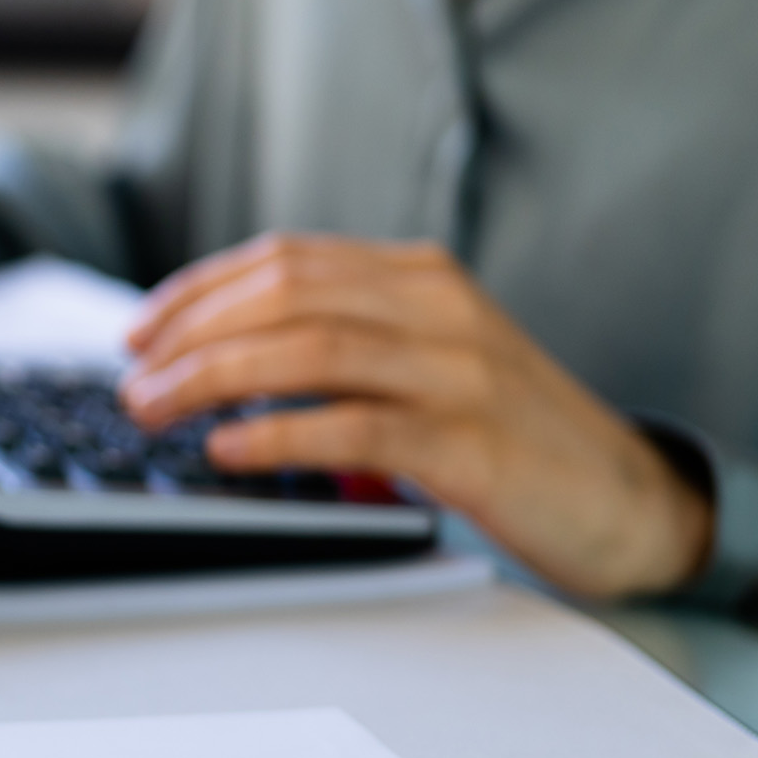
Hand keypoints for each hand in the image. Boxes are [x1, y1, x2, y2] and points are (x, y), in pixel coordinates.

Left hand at [119, 234, 713, 598]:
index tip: (137, 331)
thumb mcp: (424, 361)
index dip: (197, 292)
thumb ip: (342, 342)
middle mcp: (438, 308)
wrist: (626, 498)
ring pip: (310, 348)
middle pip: (286, 293)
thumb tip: (217, 358)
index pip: (285, 260)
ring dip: (213, 378)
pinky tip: (227, 447)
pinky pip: (356, 425)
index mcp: (419, 276)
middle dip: (190, 334)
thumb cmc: (507, 433)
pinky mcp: (471, 443)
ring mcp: (459, 371)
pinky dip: (279, 432)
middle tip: (131, 379)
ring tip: (155, 410)